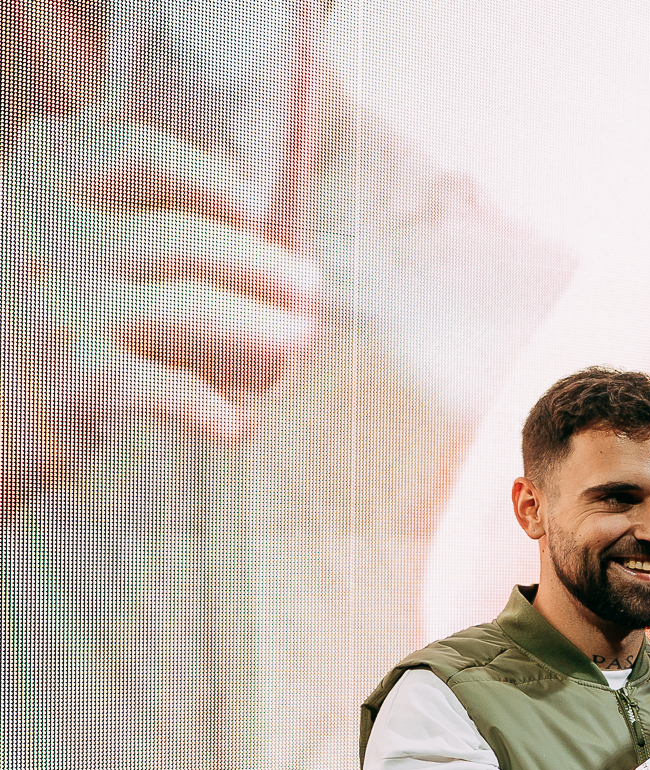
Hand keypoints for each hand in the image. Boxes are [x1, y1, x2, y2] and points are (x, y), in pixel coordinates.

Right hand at [0, 115, 320, 481]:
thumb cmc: (23, 308)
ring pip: (191, 307)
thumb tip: (230, 164)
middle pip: (183, 238)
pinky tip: (240, 425)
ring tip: (299, 336)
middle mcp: (41, 235)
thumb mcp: (46, 225)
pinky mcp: (73, 381)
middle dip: (263, 264)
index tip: (253, 208)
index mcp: (40, 180)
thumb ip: (110, 188)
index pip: (140, 152)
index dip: (210, 178)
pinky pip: (172, 390)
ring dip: (262, 326)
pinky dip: (215, 411)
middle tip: (308, 285)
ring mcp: (57, 307)